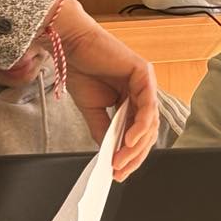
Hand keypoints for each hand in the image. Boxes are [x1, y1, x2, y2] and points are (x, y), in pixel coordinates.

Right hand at [48, 0, 158, 180]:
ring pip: (149, 121)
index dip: (130, 155)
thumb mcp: (93, 110)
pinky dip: (140, 125)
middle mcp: (142, 92)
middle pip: (147, 131)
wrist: (71, 47)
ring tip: (122, 160)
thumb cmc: (82, 71)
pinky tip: (130, 140)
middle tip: (120, 171)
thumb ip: (105, 131)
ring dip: (136, 145)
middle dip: (134, 155)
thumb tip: (111, 154)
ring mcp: (145, 83)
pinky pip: (147, 104)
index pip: (138, 133)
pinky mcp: (144, 74)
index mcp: (132, 101)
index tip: (119, 173)